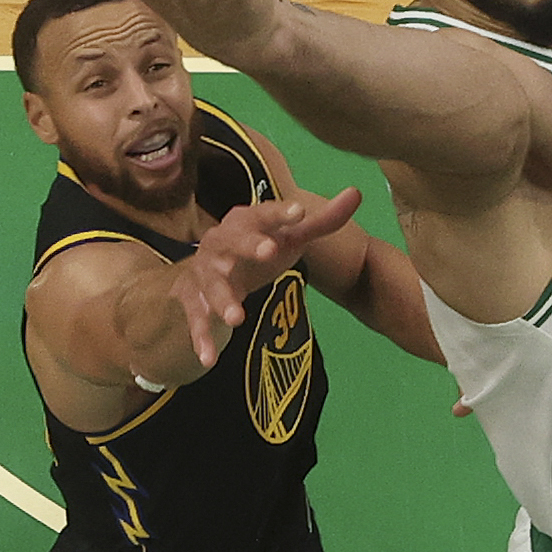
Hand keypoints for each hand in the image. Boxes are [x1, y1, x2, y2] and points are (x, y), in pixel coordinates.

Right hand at [167, 186, 363, 369]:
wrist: (206, 272)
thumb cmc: (257, 250)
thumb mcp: (289, 237)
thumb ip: (321, 221)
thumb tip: (356, 193)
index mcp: (246, 221)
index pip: (265, 214)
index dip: (281, 213)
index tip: (299, 212)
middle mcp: (221, 242)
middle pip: (233, 242)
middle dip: (249, 246)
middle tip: (269, 252)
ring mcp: (205, 272)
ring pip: (213, 285)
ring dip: (223, 300)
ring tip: (237, 319)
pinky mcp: (195, 301)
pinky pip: (197, 320)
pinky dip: (201, 339)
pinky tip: (210, 358)